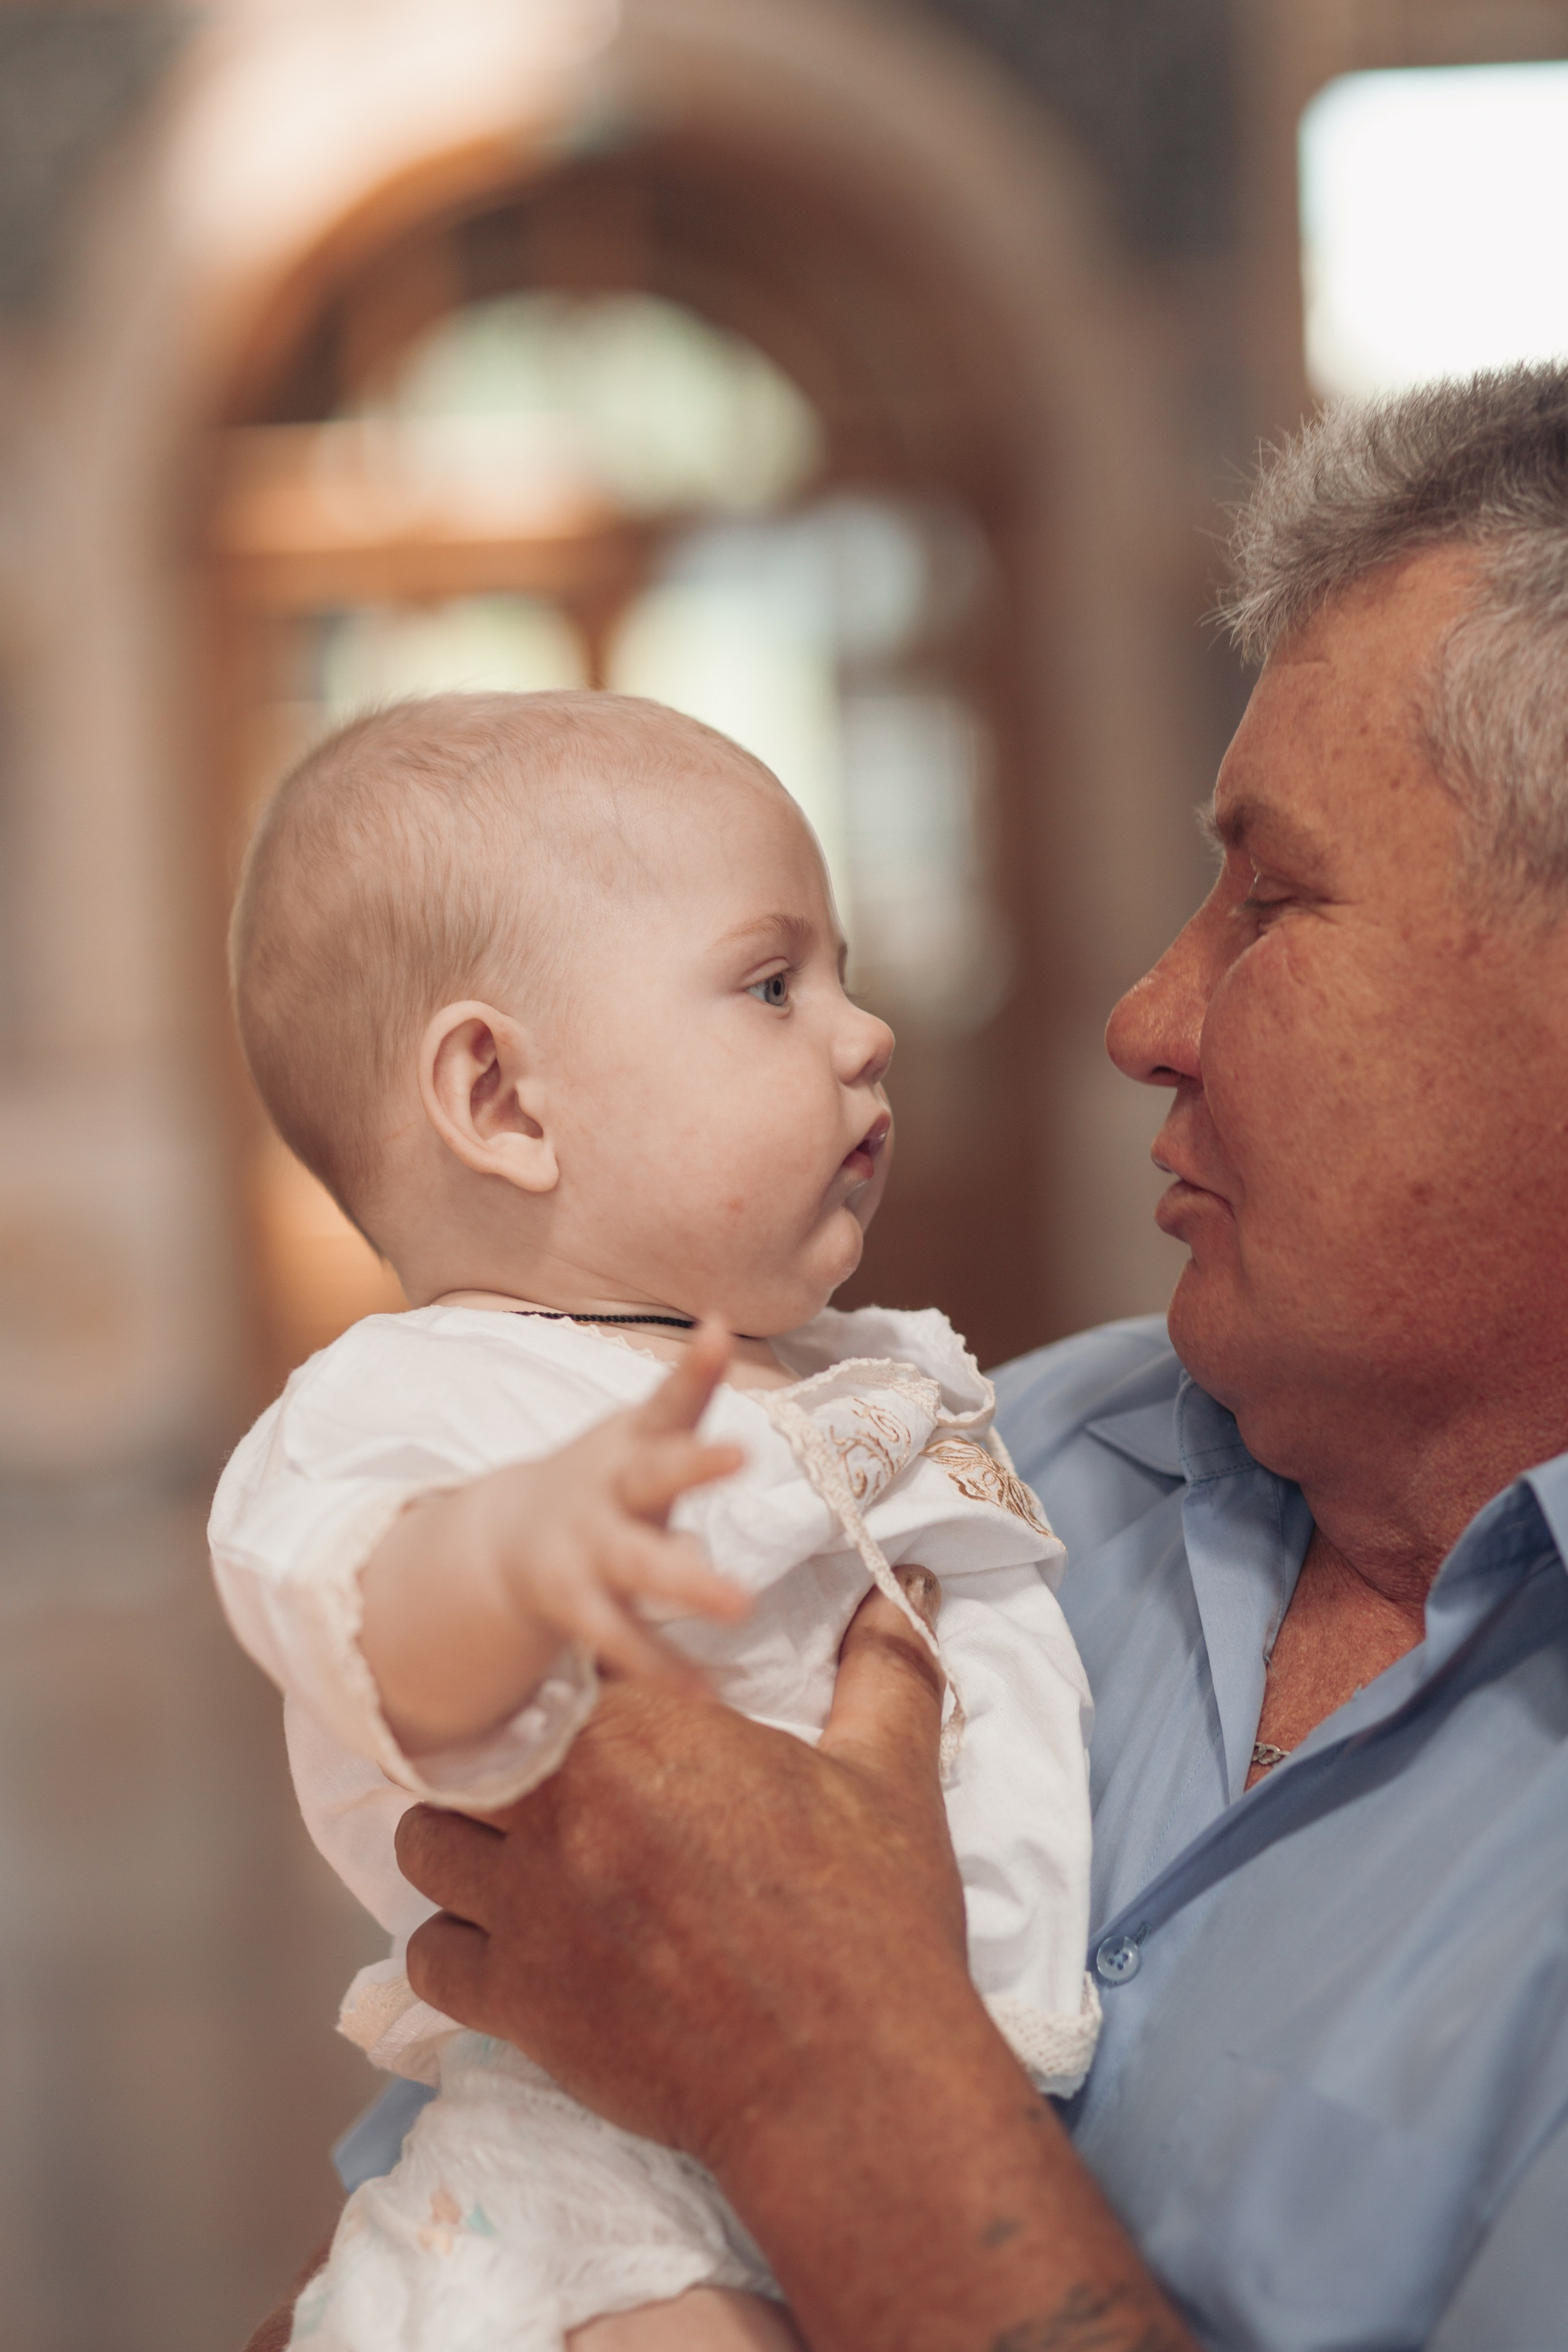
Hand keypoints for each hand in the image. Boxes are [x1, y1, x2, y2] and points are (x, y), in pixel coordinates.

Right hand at [362, 1323, 749, 1754]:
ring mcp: (590, 1549)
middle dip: (694, 1465)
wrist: (511, 1537)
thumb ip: (686, 1389)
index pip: (668, 1400)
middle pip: (653, 1475)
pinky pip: (623, 1640)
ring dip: (686, 1582)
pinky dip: (664, 1667)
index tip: (719, 1332)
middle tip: (740, 1453)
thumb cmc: (606, 1475)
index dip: (694, 1369)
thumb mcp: (640, 1429)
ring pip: (638, 1565)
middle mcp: (610, 1490)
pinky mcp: (579, 1605)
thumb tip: (723, 1322)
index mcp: (630, 1443)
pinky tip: (707, 1691)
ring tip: (741, 1604)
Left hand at [398, 1565, 962, 2151]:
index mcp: (647, 1731)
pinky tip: (509, 1945)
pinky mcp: (519, 2002)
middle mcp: (567, 1805)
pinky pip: (430, 1955)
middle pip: (470, 1749)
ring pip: (427, 1844)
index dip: (572, 1680)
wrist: (850, 2079)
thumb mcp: (887, 1773)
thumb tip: (905, 1585)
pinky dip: (455, 1945)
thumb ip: (883, 1666)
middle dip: (502, 1757)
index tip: (602, 1702)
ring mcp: (532, 1907)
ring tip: (519, 1856)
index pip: (556, 1664)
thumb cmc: (871, 1922)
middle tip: (551, 1783)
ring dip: (463, 1843)